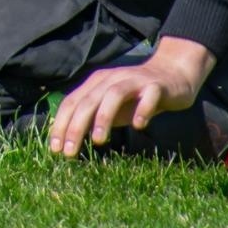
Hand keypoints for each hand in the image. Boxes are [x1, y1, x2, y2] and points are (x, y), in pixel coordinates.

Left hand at [47, 36, 215, 158]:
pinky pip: (149, 97)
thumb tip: (65, 139)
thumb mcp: (109, 108)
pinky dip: (142, 110)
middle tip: (69, 151)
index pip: (72, 102)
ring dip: (103, 117)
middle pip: (89, 100)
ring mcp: (134, 80)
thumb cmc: (135, 97)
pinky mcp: (156, 86)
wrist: (172, 76)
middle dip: (75, 126)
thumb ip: (90, 119)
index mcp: (96, 83)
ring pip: (114, 95)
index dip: (61, 124)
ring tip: (97, 140)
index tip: (55, 149)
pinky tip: (139, 125)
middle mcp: (112, 78)